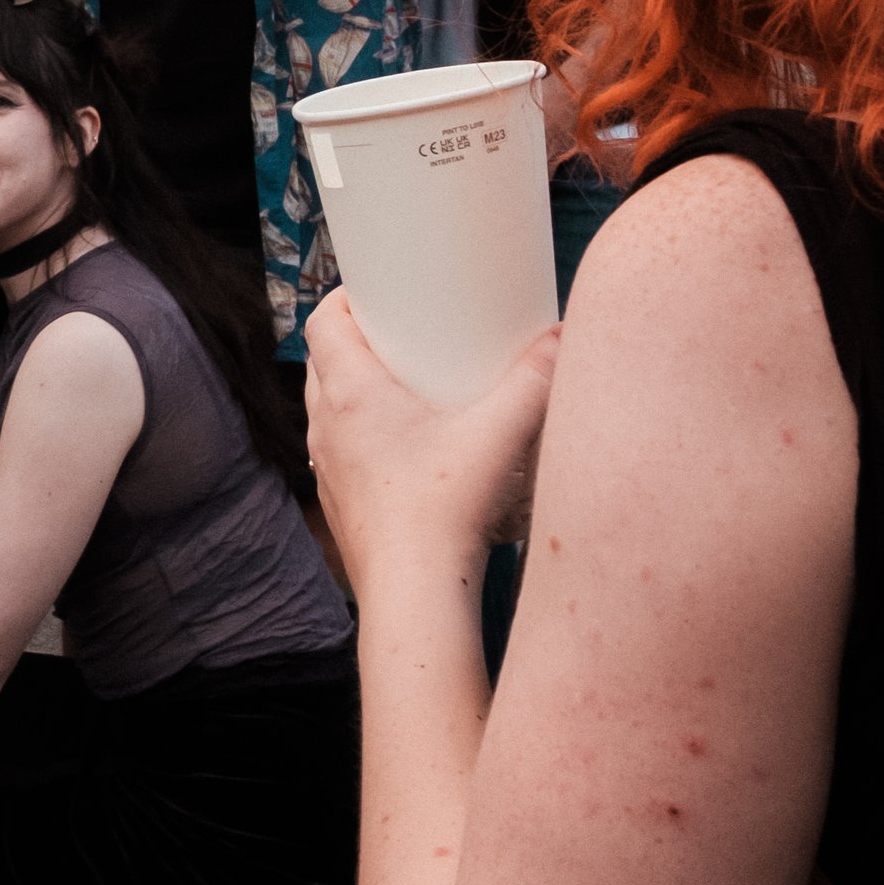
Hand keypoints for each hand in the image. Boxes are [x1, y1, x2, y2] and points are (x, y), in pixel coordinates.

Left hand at [304, 286, 560, 591]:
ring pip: (329, 409)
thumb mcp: (499, 431)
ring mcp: (328, 468)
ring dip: (357, 392)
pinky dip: (362, 437)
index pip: (322, 322)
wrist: (413, 592)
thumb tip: (562, 334)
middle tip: (406, 335)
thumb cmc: (444, 509)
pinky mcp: (341, 504)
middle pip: (326, 361)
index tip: (379, 292)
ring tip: (408, 390)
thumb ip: (535, 379)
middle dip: (359, 341)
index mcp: (349, 392)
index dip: (345, 299)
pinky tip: (406, 450)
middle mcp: (326, 425)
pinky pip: (341, 452)